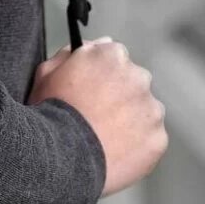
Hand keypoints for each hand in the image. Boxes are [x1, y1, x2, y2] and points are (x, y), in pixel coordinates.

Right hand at [29, 38, 167, 196]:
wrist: (60, 158)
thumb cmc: (48, 112)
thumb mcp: (46, 73)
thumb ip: (71, 53)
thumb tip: (94, 45)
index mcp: (112, 55)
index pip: (113, 56)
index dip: (98, 74)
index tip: (87, 90)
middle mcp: (139, 77)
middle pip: (133, 82)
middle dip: (118, 95)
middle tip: (93, 116)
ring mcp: (152, 109)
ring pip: (144, 111)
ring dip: (129, 120)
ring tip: (101, 138)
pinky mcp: (158, 139)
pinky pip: (149, 139)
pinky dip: (135, 145)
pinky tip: (111, 152)